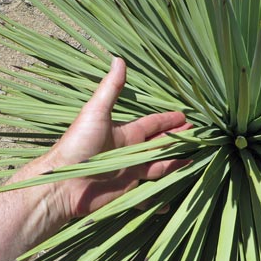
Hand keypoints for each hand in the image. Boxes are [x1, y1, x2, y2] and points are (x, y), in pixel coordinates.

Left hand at [44, 57, 191, 217]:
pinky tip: (170, 202)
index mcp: (125, 134)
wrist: (63, 183)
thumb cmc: (78, 145)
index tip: (185, 117)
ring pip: (159, 168)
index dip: (168, 121)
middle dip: (177, 141)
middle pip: (159, 146)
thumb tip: (118, 58)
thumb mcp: (96, 113)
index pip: (152, 125)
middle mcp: (130, 153)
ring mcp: (130, 173)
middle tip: (196, 137)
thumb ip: (111, 89)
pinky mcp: (128, 192)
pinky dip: (158, 198)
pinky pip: (147, 196)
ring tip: (194, 161)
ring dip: (174, 165)